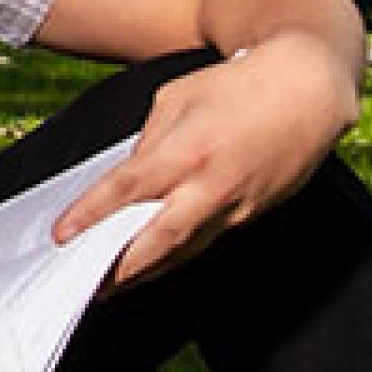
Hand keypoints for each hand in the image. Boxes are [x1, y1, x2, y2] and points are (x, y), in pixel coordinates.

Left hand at [54, 33, 359, 290]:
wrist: (309, 89)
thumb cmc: (238, 85)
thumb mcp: (176, 98)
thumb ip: (148, 142)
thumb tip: (130, 177)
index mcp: (188, 149)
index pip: (128, 189)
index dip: (91, 214)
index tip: (62, 234)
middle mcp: (212, 184)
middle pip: (159, 239)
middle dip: (119, 268)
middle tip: (85, 285)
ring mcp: (236, 205)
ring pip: (184, 250)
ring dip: (146, 272)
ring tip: (110, 287)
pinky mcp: (252, 214)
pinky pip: (206, 241)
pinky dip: (176, 256)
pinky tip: (153, 264)